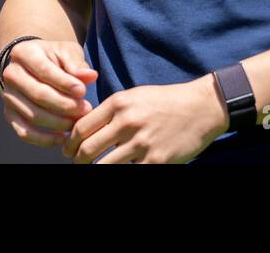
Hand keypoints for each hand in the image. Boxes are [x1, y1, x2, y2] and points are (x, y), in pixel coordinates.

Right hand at [0, 39, 97, 148]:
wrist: (34, 66)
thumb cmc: (54, 58)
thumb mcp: (66, 52)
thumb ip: (77, 64)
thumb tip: (91, 76)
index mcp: (24, 53)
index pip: (45, 71)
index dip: (64, 83)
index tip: (83, 92)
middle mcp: (11, 74)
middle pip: (38, 95)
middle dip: (65, 105)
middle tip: (86, 109)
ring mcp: (8, 96)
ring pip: (33, 115)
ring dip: (58, 123)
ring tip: (77, 123)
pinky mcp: (9, 115)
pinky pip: (24, 132)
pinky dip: (44, 139)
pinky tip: (62, 138)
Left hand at [63, 73, 229, 163]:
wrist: (200, 107)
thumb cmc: (165, 102)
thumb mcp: (134, 96)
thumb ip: (110, 111)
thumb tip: (84, 129)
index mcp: (119, 103)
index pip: (82, 127)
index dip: (70, 143)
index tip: (68, 150)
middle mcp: (127, 122)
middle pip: (88, 149)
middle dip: (78, 161)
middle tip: (77, 164)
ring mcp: (142, 143)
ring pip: (104, 166)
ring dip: (95, 171)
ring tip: (94, 170)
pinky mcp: (156, 161)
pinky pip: (129, 174)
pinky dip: (121, 173)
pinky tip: (120, 170)